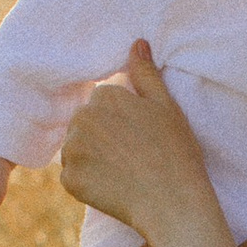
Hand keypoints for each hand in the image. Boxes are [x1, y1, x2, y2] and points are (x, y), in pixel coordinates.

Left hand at [60, 42, 210, 237]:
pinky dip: (88, 183)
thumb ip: (146, 74)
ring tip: (123, 173)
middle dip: (103, 137)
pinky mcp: (69, 180)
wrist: (173, 204)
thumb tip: (136, 43)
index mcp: (105, 96)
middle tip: (133, 157)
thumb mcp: (167, 107)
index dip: (123, 121)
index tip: (141, 137)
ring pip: (77, 149)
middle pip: (86, 124)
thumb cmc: (176, 153)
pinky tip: (113, 188)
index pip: (103, 103)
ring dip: (93, 159)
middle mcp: (82, 118)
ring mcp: (73, 150)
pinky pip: (73, 177)